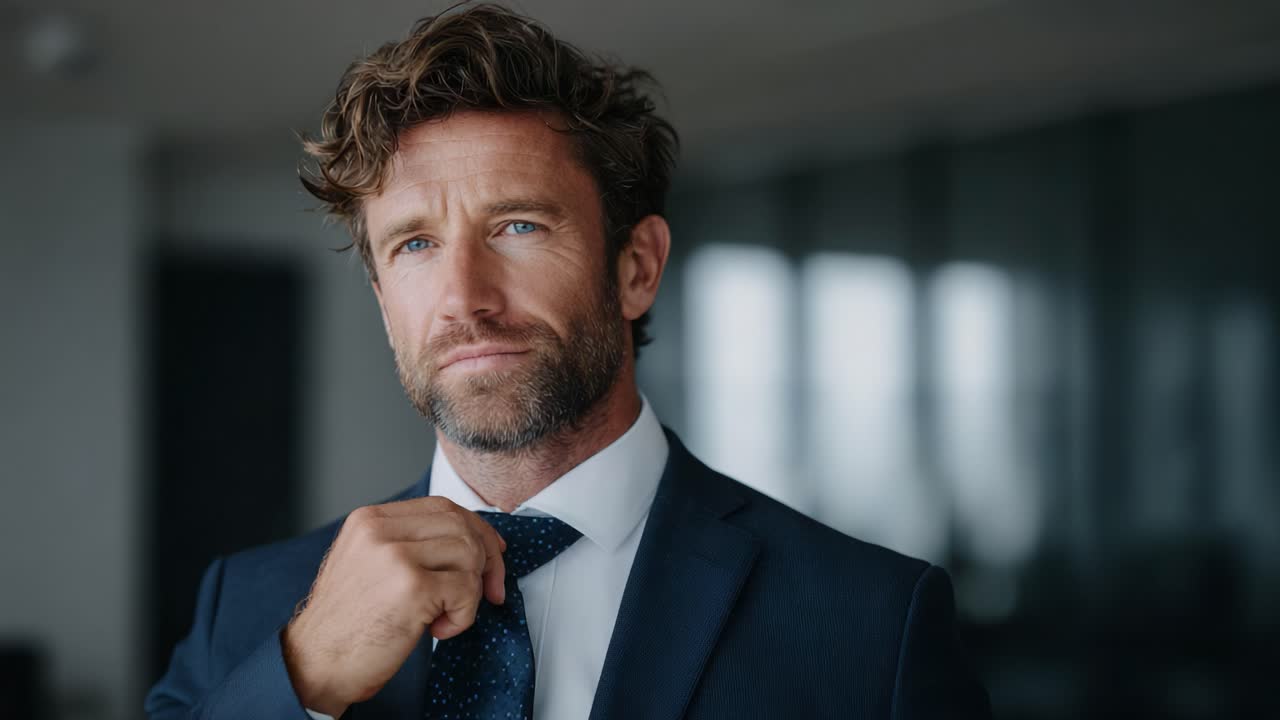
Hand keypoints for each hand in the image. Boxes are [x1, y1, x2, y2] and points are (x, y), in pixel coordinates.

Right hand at [281, 497, 506, 716]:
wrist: (314, 664)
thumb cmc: (347, 624)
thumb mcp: (369, 565)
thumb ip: (409, 545)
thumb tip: (472, 542)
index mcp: (370, 520)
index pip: (442, 507)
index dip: (476, 529)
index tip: (493, 553)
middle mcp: (380, 530)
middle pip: (462, 525)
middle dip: (487, 560)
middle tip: (488, 592)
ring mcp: (395, 556)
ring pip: (470, 555)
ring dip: (470, 592)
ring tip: (444, 615)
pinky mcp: (411, 587)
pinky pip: (467, 589)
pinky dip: (464, 615)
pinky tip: (438, 630)